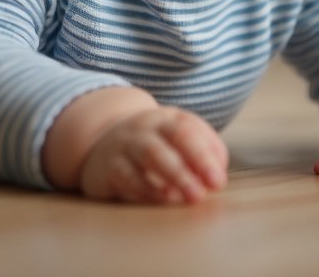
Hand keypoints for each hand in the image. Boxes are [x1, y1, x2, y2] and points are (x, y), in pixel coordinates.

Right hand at [78, 106, 228, 204]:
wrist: (100, 143)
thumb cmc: (150, 146)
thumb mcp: (174, 142)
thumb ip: (200, 153)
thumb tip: (217, 176)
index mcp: (169, 118)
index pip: (191, 130)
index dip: (207, 155)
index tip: (218, 181)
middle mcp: (148, 126)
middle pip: (176, 136)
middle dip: (196, 161)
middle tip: (207, 189)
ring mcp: (126, 144)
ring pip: (152, 153)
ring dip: (174, 176)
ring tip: (187, 197)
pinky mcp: (108, 167)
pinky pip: (128, 176)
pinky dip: (147, 189)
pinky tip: (162, 199)